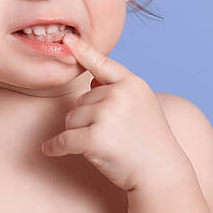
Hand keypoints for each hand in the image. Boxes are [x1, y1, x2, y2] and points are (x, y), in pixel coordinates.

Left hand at [40, 33, 186, 191]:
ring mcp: (107, 115)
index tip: (68, 39)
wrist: (161, 173)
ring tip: (105, 146)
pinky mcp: (94, 138)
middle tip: (113, 137)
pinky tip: (51, 151)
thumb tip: (91, 82)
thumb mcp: (143, 106)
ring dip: (78, 134)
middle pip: (80, 101)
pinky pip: (64, 139)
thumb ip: (119, 90)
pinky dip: (55, 147)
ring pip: (71, 119)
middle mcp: (119, 94)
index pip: (103, 65)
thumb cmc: (151, 142)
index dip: (83, 52)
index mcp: (132, 84)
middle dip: (87, 119)